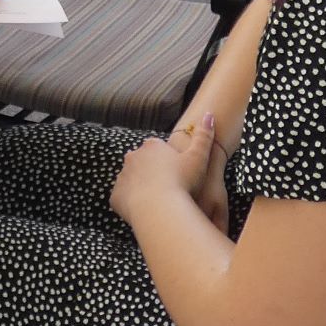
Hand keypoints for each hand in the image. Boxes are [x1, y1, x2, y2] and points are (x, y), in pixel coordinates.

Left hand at [111, 114, 216, 228]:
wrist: (160, 210)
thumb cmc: (182, 182)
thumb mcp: (198, 158)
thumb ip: (204, 136)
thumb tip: (208, 115)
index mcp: (151, 147)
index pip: (157, 147)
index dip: (168, 159)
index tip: (177, 171)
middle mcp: (132, 158)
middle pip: (142, 162)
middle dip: (152, 171)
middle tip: (168, 186)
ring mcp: (122, 176)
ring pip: (132, 179)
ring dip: (141, 186)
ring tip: (158, 200)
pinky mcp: (116, 196)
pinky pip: (123, 198)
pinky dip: (132, 202)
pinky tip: (145, 209)